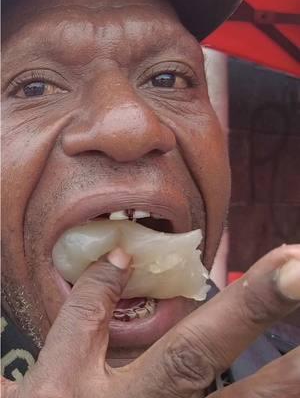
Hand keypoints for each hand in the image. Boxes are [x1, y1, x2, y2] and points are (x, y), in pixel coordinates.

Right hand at [2, 245, 299, 397]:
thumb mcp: (57, 368)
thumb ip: (88, 308)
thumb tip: (122, 255)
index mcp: (135, 397)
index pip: (198, 345)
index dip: (249, 305)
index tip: (293, 262)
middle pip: (252, 392)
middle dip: (290, 351)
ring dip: (289, 378)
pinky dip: (270, 390)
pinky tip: (285, 372)